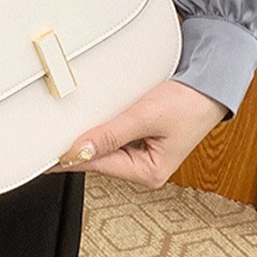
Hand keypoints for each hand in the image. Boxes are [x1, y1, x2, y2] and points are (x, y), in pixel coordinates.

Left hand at [48, 80, 227, 188]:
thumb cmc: (190, 103)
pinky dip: (103, 127)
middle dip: (80, 146)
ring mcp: (144, 153)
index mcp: (149, 172)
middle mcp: (145, 167)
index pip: (98, 166)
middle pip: (100, 158)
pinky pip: (116, 136)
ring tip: (69, 126)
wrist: (210, 83)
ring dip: (92, 135)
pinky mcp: (143, 138)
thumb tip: (83, 149)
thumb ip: (111, 134)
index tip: (47, 158)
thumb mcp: (145, 116)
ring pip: (107, 146)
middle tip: (51, 137)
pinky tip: (93, 120)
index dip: (71, 158)